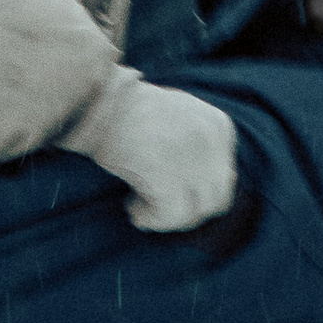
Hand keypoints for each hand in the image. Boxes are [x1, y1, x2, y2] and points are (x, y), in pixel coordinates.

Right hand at [69, 70, 239, 234]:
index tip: (170, 190)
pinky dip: (150, 219)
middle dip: (188, 211)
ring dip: (168, 219)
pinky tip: (133, 206)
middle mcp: (211, 140)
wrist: (98, 103)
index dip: (197, 193)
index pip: (224, 178)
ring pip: (195, 213)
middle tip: (159, 207)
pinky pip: (170, 216)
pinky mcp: (167, 176)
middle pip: (216, 199)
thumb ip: (201, 144)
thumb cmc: (131, 113)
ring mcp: (190, 158)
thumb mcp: (181, 114)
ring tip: (142, 205)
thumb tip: (203, 185)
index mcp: (219, 126)